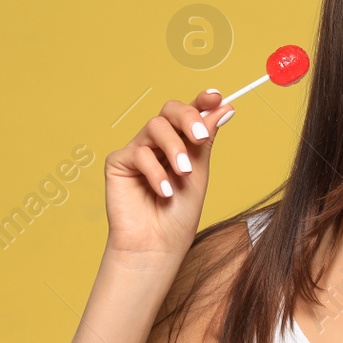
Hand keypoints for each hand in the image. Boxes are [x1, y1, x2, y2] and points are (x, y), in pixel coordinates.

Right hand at [103, 91, 234, 258]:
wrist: (157, 245)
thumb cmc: (179, 214)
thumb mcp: (200, 173)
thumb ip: (206, 140)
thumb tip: (225, 107)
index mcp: (181, 143)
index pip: (190, 113)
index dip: (202, 101)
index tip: (216, 96)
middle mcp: (159, 143)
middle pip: (170, 111)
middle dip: (188, 117)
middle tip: (200, 136)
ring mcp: (138, 151)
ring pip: (155, 126)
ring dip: (174, 149)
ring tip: (184, 174)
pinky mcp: (118, 163)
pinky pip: (138, 152)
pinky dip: (155, 172)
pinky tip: (164, 192)